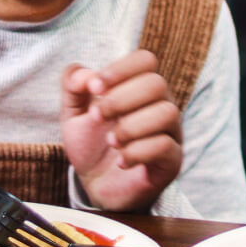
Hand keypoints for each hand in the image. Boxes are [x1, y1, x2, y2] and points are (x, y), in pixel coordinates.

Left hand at [61, 49, 181, 211]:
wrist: (97, 186)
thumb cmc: (92, 145)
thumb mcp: (73, 114)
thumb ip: (73, 86)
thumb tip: (86, 74)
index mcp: (139, 88)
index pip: (145, 60)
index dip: (120, 69)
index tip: (95, 87)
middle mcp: (160, 105)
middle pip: (157, 84)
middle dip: (120, 99)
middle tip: (97, 117)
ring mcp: (170, 133)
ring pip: (167, 113)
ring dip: (131, 126)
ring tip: (111, 142)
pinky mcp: (172, 161)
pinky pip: (165, 146)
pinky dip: (136, 152)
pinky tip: (121, 160)